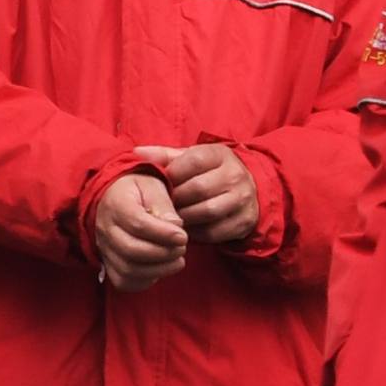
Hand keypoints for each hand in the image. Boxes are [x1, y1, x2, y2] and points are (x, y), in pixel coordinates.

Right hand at [88, 170, 189, 291]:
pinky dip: (146, 281)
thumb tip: (176, 227)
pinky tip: (161, 268)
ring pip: (128, 270)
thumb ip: (163, 204)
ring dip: (159, 269)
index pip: (137, 223)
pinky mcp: (108, 264)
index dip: (163, 234)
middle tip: (182, 248)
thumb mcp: (152, 186)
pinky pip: (124, 282)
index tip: (183, 236)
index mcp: (116, 204)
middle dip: (163, 253)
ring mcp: (104, 248)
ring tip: (177, 260)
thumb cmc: (137, 191)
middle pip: (131, 250)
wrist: (114, 197)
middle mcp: (105, 228)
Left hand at [136, 141, 260, 249]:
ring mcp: (243, 200)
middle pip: (199, 188)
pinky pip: (215, 232)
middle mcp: (236, 176)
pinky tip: (187, 228)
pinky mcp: (245, 222)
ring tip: (172, 217)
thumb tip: (137, 151)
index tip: (162, 183)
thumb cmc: (210, 172)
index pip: (193, 161)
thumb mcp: (192, 158)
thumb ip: (165, 156)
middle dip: (176, 198)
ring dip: (184, 217)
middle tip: (163, 204)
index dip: (172, 173)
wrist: (247, 189)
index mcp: (220, 155)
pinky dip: (197, 233)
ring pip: (207, 212)